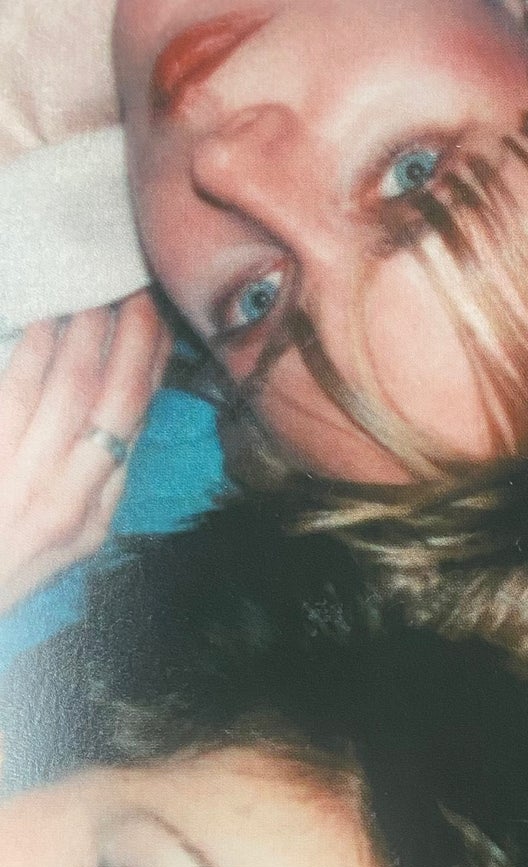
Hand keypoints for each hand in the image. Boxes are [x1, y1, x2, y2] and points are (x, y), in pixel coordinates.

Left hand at [0, 291, 170, 616]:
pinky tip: (45, 322)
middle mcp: (67, 500)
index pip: (133, 429)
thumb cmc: (6, 561)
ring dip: (85, 335)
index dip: (151, 371)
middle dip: (131, 341)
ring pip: (68, 391)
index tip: (159, 324)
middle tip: (136, 292)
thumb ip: (95, 487)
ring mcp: (24, 480)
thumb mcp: (67, 541)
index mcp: (91, 518)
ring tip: (94, 293)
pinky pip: (17, 395)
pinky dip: (35, 353)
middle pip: (113, 403)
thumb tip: (123, 420)